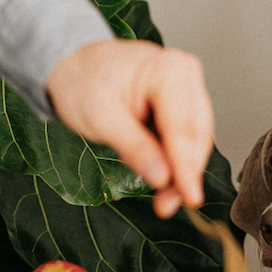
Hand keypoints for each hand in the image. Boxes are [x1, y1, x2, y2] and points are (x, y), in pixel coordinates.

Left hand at [46, 39, 215, 218]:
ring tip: (163, 198)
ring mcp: (188, 90)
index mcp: (169, 70)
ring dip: (183, 173)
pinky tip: (163, 177)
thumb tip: (162, 177)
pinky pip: (188, 140)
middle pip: (197, 137)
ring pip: (197, 142)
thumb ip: (134, 147)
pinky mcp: (184, 106)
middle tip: (167, 204)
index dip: (187, 168)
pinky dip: (177, 163)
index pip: (184, 129)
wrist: (74, 66)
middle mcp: (186, 76)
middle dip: (185, 174)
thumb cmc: (83, 81)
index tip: (189, 197)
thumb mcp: (100, 117)